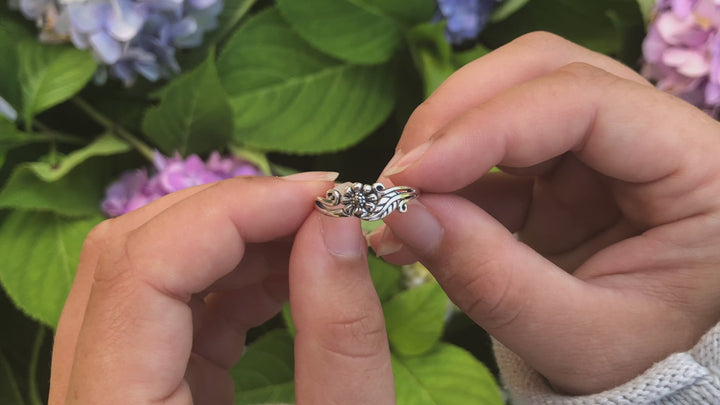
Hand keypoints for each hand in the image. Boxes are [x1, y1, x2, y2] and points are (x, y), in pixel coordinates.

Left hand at [49, 173, 394, 404]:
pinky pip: (169, 313)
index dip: (233, 213)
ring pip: (143, 275)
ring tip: (316, 237)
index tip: (324, 196)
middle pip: (127, 258)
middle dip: (232, 214)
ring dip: (234, 241)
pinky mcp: (140, 396)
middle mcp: (89, 404)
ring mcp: (108, 397)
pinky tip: (288, 276)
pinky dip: (231, 279)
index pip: (141, 271)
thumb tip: (339, 225)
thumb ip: (341, 340)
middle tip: (324, 207)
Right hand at [369, 32, 719, 394]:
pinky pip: (493, 150)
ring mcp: (603, 145)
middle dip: (457, 114)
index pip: (585, 100)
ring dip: (443, 141)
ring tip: (395, 204)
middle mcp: (654, 133)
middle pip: (543, 71)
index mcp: (698, 166)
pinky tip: (412, 218)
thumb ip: (495, 282)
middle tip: (398, 177)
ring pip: (510, 95)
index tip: (412, 176)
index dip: (489, 128)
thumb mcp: (579, 340)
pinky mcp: (562, 166)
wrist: (650, 370)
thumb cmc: (644, 359)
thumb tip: (404, 214)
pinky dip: (445, 177)